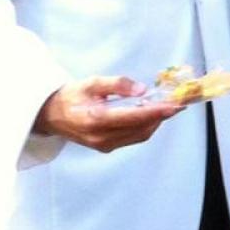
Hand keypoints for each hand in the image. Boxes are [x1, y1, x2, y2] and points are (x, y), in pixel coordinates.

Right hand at [34, 76, 180, 152]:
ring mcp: (104, 145)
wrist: (51, 116)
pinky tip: (151, 114)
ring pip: (140, 135)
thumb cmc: (71, 96)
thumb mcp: (91, 82)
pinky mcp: (106, 147)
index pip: (133, 118)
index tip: (174, 105)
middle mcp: (101, 137)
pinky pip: (133, 138)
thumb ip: (117, 84)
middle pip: (141, 129)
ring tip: (168, 106)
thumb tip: (141, 90)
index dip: (156, 112)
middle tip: (178, 102)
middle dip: (161, 116)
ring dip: (156, 122)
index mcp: (95, 120)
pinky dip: (146, 126)